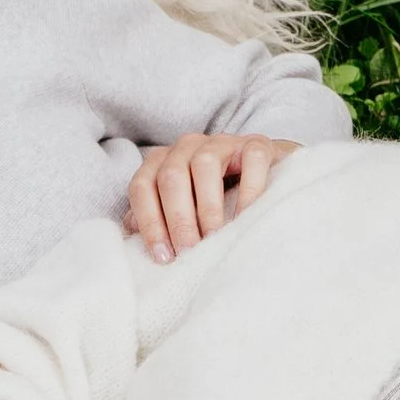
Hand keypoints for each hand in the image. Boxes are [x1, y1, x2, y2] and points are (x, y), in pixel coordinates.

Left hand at [127, 133, 297, 264]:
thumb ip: (156, 216)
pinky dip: (247, 190)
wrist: (269, 176)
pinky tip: (246, 218)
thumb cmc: (218, 199)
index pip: (142, 186)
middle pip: (171, 176)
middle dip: (177, 219)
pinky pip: (250, 160)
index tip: (163, 257)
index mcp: (163, 161)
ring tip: (214, 238)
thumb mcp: (184, 208)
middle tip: (189, 251)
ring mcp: (223, 142)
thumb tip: (130, 233)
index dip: (149, 222)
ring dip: (207, 206)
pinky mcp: (257, 144)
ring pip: (204, 164)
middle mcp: (188, 146)